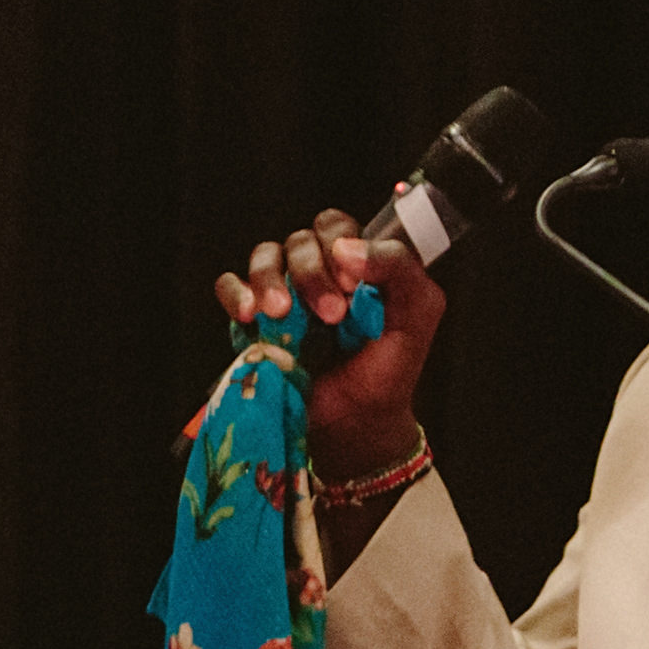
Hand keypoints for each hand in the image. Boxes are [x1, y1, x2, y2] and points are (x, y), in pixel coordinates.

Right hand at [215, 206, 444, 481]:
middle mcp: (316, 271)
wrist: (356, 422)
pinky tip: (250, 315)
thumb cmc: (388, 368)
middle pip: (299, 240)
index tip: (353, 285)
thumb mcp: (418, 311)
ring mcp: (281, 293)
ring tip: (281, 314)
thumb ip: (399, 267)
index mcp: (355, 262)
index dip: (339, 244)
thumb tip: (345, 248)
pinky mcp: (251, 319)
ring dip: (270, 279)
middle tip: (331, 315)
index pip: (335, 226)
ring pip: (264, 256)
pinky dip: (236, 293)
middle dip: (312, 272)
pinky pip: (229, 286)